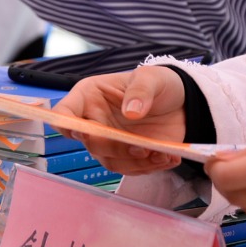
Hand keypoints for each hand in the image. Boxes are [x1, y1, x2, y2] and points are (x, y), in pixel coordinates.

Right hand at [60, 65, 188, 174]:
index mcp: (89, 97)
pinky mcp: (128, 156)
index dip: (66, 125)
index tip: (83, 132)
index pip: (64, 113)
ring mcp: (110, 141)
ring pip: (110, 161)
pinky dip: (149, 168)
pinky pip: (130, 169)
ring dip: (134, 162)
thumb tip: (130, 112)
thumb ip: (140, 90)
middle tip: (141, 147)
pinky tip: (166, 158)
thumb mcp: (152, 77)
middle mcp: (95, 122)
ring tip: (160, 153)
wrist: (181, 102)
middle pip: (90, 143)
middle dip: (114, 148)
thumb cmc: (158, 84)